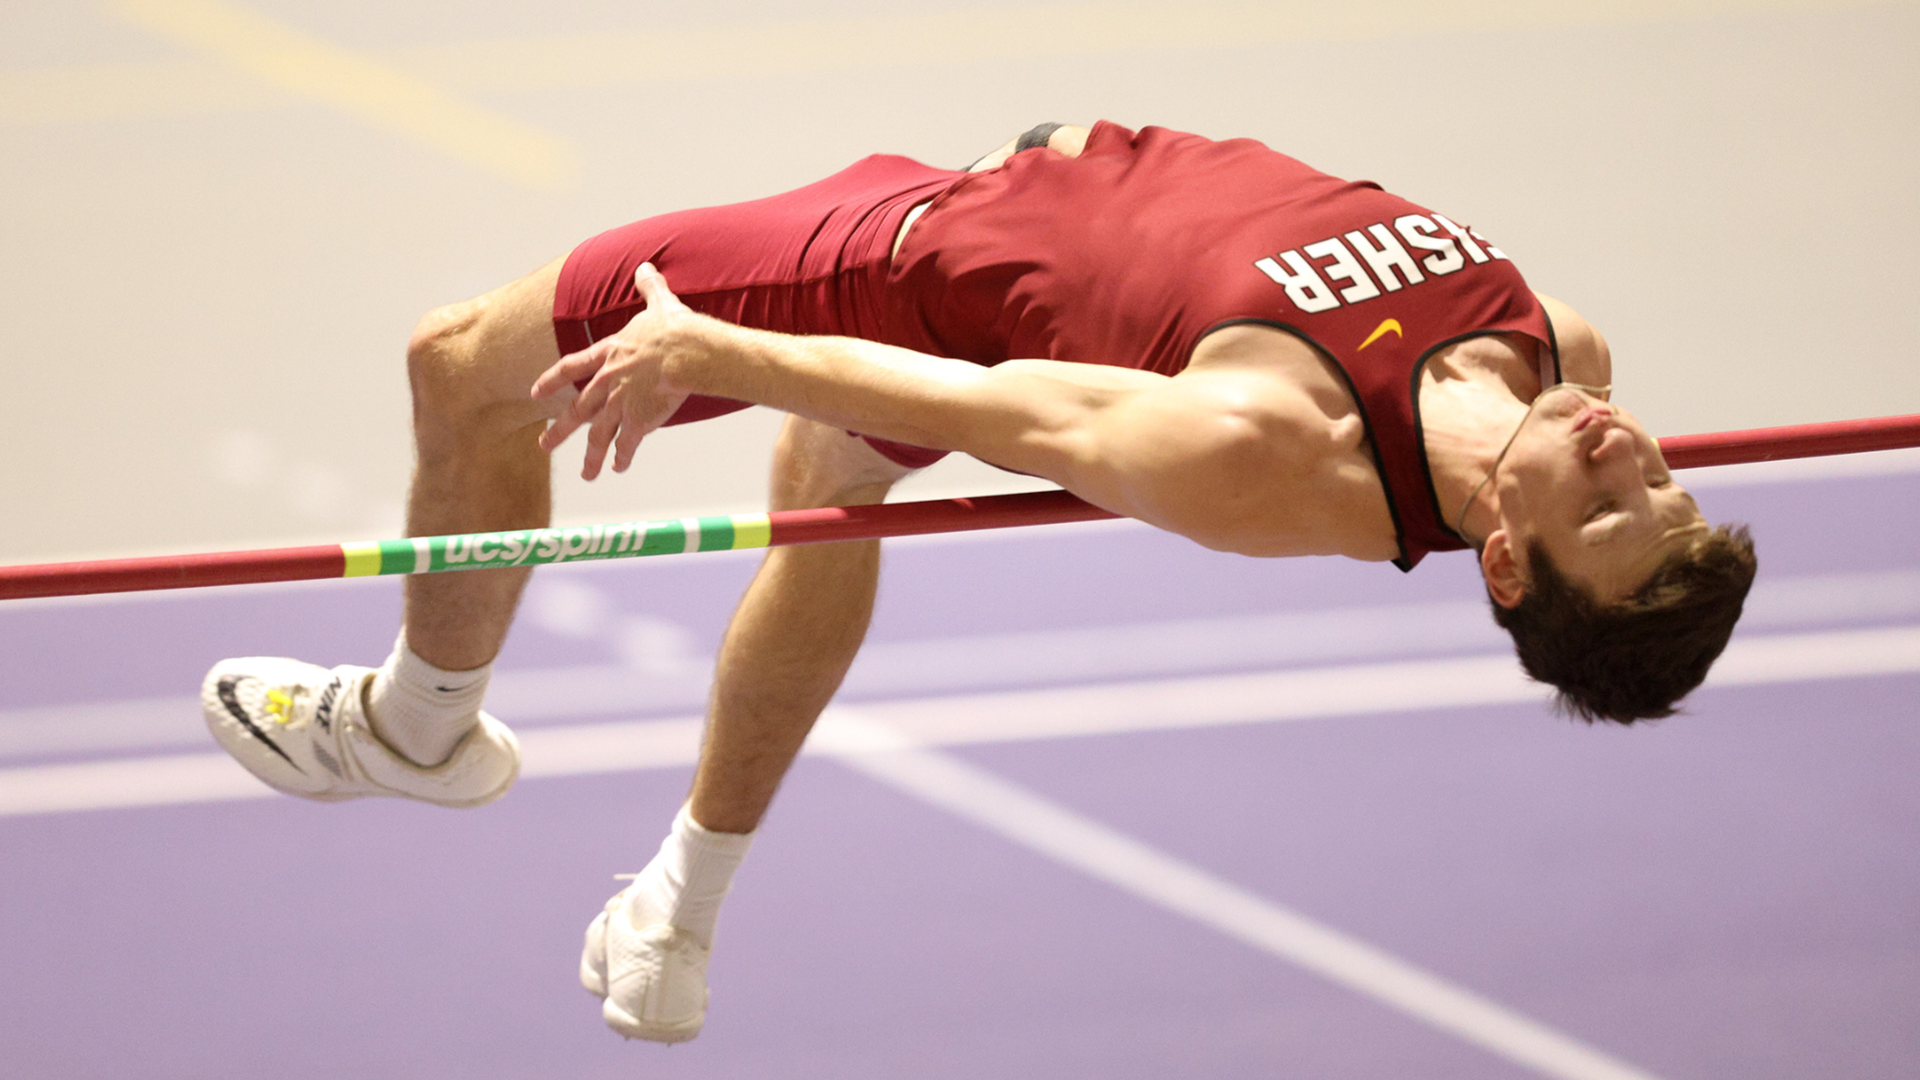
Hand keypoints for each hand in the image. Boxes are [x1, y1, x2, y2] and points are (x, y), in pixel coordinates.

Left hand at [530, 263, 701, 479]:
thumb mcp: (659, 303)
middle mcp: (607, 382)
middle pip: (578, 411)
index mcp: (608, 354)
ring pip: (599, 435)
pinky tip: (619, 468)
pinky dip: (623, 457)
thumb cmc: (675, 328)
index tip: (535, 393)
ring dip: (591, 456)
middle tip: (544, 446)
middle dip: (559, 431)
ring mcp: (622, 403)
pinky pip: (628, 444)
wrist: (689, 353)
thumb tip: (645, 266)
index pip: (570, 367)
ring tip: (587, 474)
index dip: (551, 381)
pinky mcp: (641, 420)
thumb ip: (648, 287)